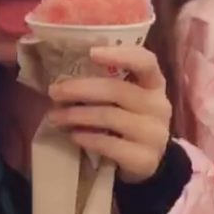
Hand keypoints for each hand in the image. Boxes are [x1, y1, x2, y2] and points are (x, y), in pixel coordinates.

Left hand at [47, 45, 171, 183]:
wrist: (144, 161)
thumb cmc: (127, 119)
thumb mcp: (123, 99)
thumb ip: (105, 83)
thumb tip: (63, 75)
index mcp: (154, 84)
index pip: (145, 62)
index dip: (120, 54)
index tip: (92, 53)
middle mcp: (159, 106)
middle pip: (117, 90)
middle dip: (80, 89)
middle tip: (54, 91)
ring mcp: (154, 134)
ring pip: (109, 117)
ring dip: (76, 115)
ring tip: (55, 117)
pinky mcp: (144, 159)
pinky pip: (109, 144)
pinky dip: (87, 138)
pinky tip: (73, 135)